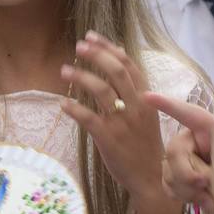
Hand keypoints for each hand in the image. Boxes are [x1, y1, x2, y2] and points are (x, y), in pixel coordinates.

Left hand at [61, 33, 172, 213]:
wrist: (151, 177)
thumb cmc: (144, 143)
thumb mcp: (145, 113)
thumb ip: (132, 88)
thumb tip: (117, 58)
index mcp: (146, 99)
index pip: (129, 65)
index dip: (110, 48)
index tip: (92, 37)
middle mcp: (136, 107)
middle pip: (116, 72)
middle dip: (96, 55)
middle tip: (78, 46)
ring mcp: (122, 122)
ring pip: (101, 91)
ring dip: (81, 77)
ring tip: (64, 70)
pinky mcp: (108, 138)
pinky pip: (88, 118)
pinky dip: (74, 108)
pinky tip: (63, 103)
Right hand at [145, 92, 213, 213]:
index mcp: (209, 131)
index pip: (188, 114)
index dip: (167, 105)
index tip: (147, 97)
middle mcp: (191, 140)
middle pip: (173, 152)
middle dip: (187, 173)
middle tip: (206, 186)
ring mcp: (180, 158)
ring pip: (169, 172)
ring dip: (189, 190)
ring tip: (211, 199)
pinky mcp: (173, 176)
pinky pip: (167, 185)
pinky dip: (184, 197)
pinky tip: (201, 201)